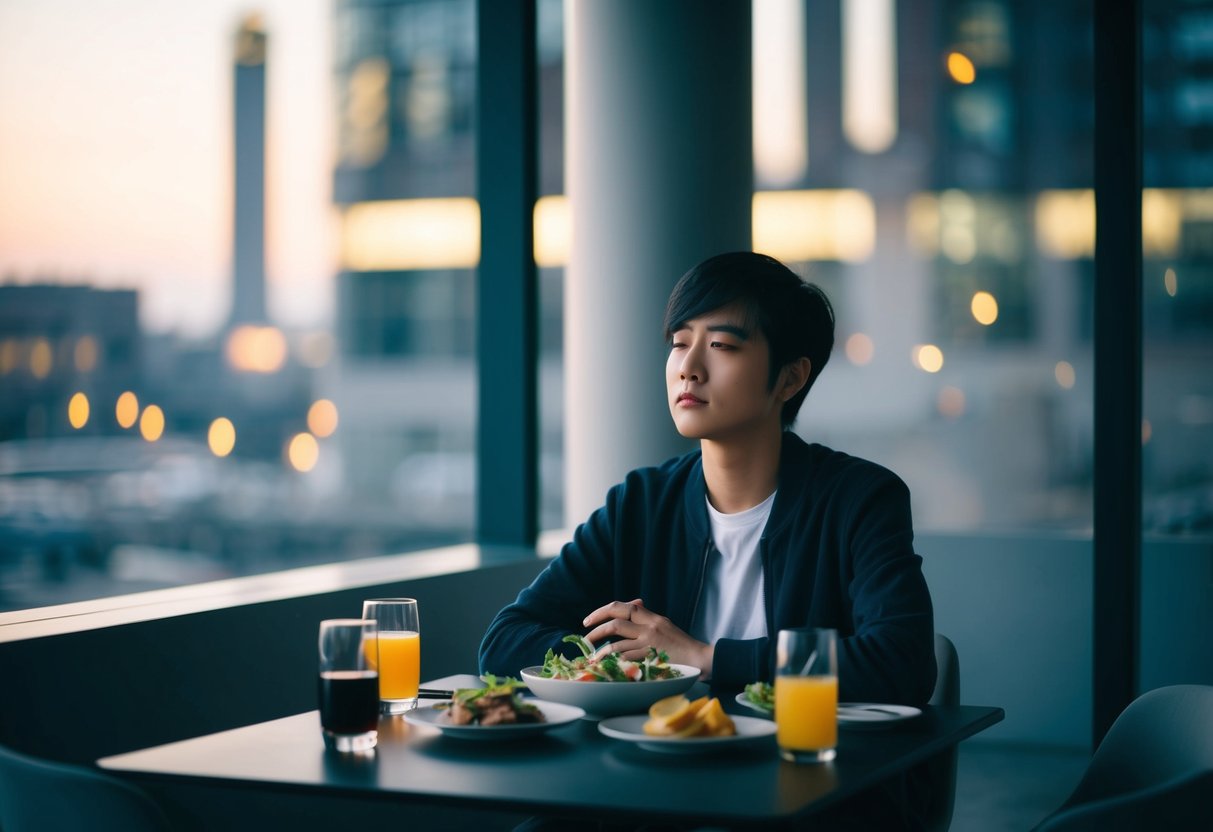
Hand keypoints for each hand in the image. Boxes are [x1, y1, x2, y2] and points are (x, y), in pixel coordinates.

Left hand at [581, 598, 713, 677]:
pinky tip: (606, 665)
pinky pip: (626, 658)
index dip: (602, 611)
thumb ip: (647, 617)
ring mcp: (650, 642)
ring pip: (617, 642)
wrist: (701, 659)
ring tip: (592, 656)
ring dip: (600, 649)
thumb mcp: (665, 625)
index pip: (624, 606)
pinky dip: (613, 661)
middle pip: (616, 621)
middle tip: (585, 638)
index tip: (589, 620)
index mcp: (652, 617)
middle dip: (596, 628)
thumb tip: (634, 603)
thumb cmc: (682, 645)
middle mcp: (650, 626)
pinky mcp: (651, 658)